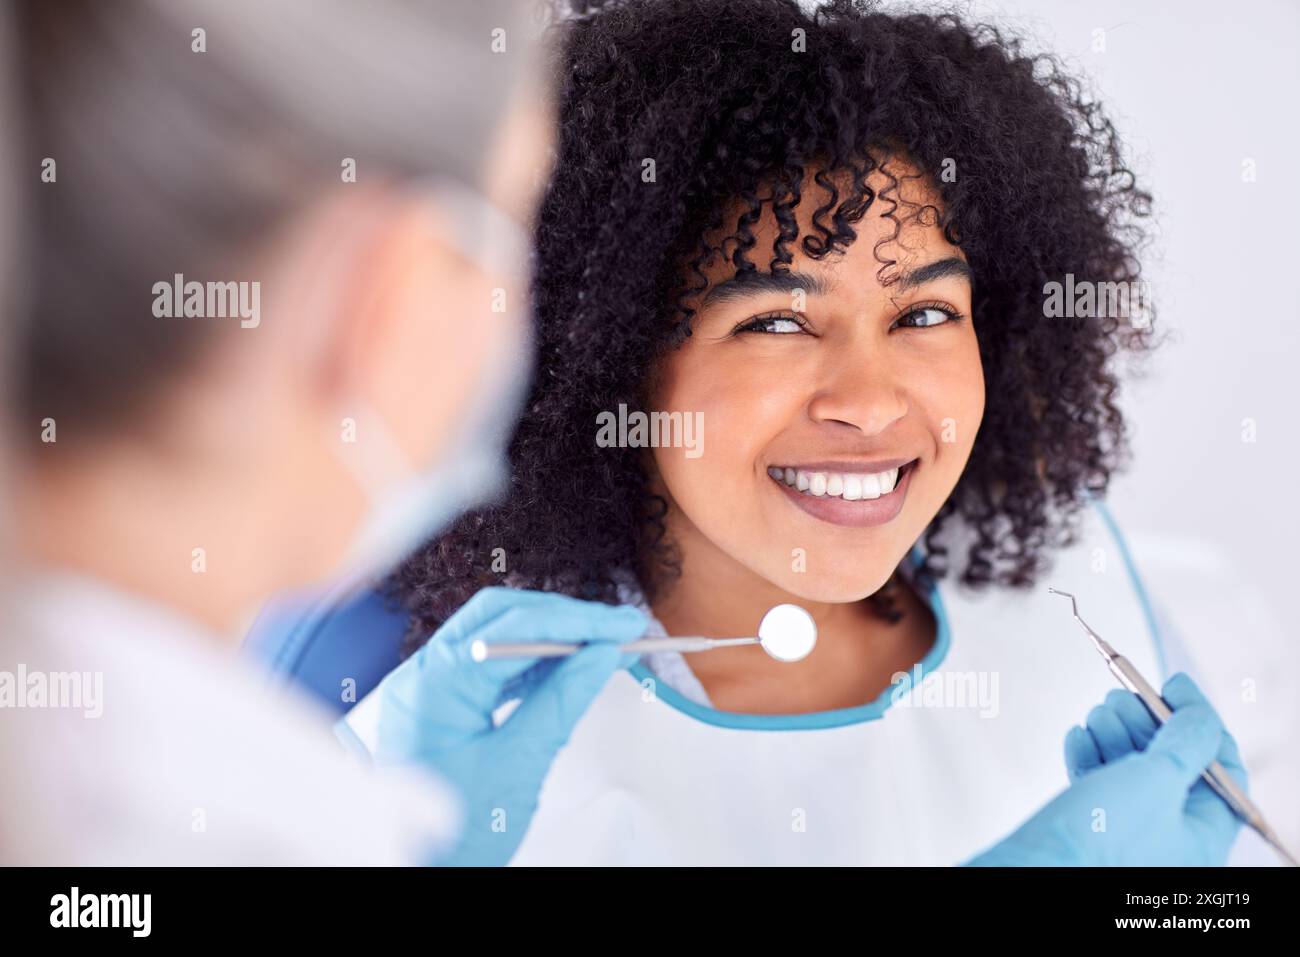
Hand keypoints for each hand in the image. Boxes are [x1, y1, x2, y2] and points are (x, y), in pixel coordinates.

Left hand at [365, 586, 645, 865]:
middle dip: (562, 618)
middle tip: (616, 627)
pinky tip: (567, 667)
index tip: (621, 627)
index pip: (512, 629)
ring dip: (549, 637)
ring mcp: (429, 688)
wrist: (420, 874)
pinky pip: (489, 667)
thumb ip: (560, 702)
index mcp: (433, 686)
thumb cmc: (455, 835)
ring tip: (600, 645)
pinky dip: (531, 662)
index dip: (574, 622)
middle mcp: (422, 676)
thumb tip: (599, 656)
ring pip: (495, 637)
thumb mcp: (518, 765)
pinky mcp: (442, 704)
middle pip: (499, 618)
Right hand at [966, 673, 1246, 865]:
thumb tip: (1197, 709)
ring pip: (1131, 769)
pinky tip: (1078, 738)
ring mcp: (1131, 834)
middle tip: (1122, 696)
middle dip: (1145, 722)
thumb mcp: (1158, 778)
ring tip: (1096, 715)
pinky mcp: (1092, 830)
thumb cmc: (1103, 838)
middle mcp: (1172, 838)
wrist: (1035, 870)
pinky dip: (1089, 754)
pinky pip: (1099, 784)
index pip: (1222, 765)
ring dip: (1114, 733)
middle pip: (1173, 763)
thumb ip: (1185, 739)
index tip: (1172, 684)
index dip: (1200, 719)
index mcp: (1204, 835)